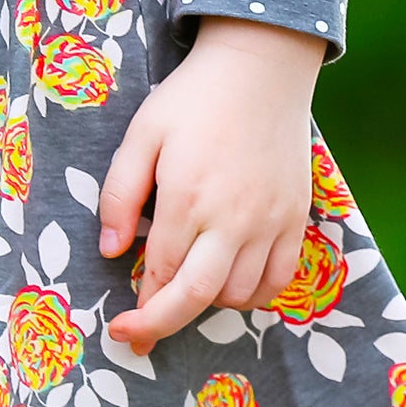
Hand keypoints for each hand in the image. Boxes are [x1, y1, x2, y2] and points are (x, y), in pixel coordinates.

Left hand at [97, 16, 324, 354]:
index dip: (139, 309)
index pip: (159, 275)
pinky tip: (230, 283)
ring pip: (239, 295)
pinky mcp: (296, 218)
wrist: (261, 67)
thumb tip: (109, 252)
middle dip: (163, 325)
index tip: (121, 327)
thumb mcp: (141, 135)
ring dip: (207, 304)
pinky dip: (254, 294)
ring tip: (185, 289)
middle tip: (141, 338)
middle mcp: (232, 219)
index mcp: (186, 198)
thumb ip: (120, 195)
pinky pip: (279, 280)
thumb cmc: (192, 99)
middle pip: (197, 298)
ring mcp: (270, 222)